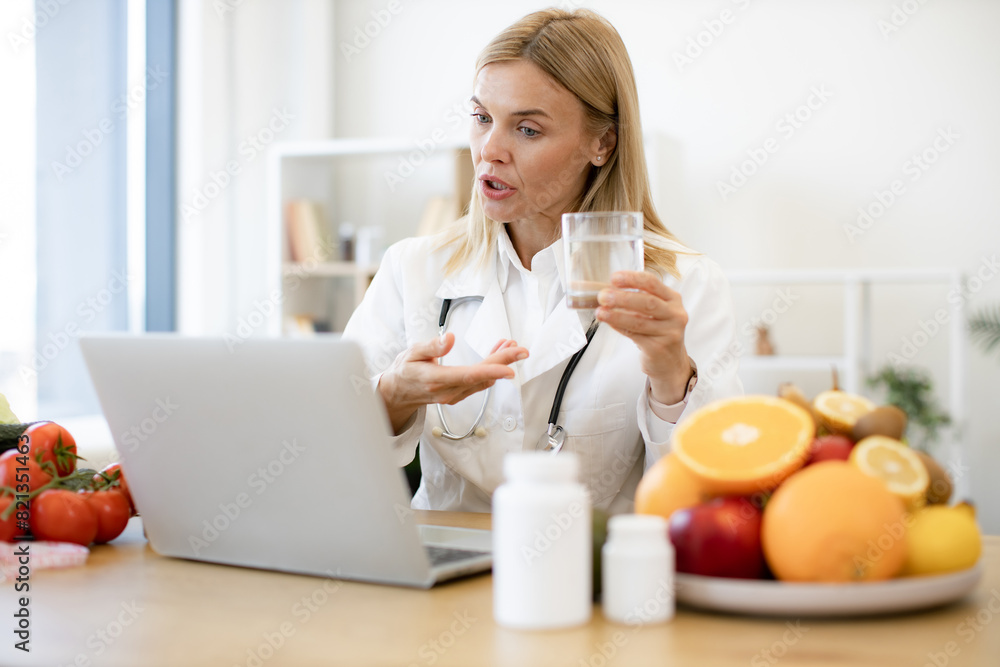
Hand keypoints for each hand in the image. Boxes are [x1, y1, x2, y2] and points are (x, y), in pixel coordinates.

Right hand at [378, 334, 528, 433]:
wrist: (398, 392)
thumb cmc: (405, 370)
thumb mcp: (412, 353)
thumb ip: (432, 346)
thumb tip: (451, 338)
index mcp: (436, 380)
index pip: (468, 376)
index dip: (490, 371)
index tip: (509, 369)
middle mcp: (448, 391)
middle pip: (481, 377)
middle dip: (504, 363)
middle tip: (521, 350)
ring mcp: (454, 395)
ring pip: (483, 380)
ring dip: (499, 364)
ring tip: (512, 347)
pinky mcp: (458, 395)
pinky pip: (479, 382)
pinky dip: (491, 369)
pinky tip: (498, 355)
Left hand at [595, 270, 692, 404]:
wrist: (670, 362)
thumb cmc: (658, 332)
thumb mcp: (655, 312)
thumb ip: (638, 300)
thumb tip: (608, 291)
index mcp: (673, 299)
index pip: (652, 283)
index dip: (632, 279)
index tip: (614, 278)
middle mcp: (675, 314)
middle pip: (647, 301)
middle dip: (623, 297)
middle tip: (603, 296)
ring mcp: (669, 332)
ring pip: (639, 321)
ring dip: (616, 315)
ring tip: (600, 312)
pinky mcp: (659, 348)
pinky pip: (634, 335)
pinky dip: (619, 327)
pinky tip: (609, 322)